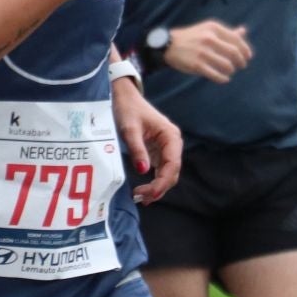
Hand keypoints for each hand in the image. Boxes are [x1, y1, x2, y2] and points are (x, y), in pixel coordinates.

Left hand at [114, 80, 181, 204]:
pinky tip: (143, 191)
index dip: (163, 182)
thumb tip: (143, 171)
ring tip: (141, 198)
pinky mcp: (158, 152)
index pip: (172, 165)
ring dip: (157, 188)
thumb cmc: (128, 109)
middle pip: (172, 172)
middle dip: (159, 188)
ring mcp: (166, 149)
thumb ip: (137, 149)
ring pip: (167, 174)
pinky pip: (160, 171)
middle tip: (141, 198)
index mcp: (170, 136)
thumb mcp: (129, 129)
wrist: (124, 98)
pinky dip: (153, 182)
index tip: (150, 193)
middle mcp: (172, 144)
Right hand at [164, 21, 251, 83]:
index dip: (245, 50)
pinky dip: (223, 78)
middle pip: (234, 53)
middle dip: (241, 61)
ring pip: (227, 65)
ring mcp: (203, 52)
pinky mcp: (197, 65)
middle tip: (242, 66)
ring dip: (231, 70)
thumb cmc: (191, 37)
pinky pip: (216, 75)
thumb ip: (226, 32)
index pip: (236, 39)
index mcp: (213, 28)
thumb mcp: (208, 30)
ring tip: (230, 71)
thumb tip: (243, 31)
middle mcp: (209, 39)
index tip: (248, 57)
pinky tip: (225, 79)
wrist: (167, 45)